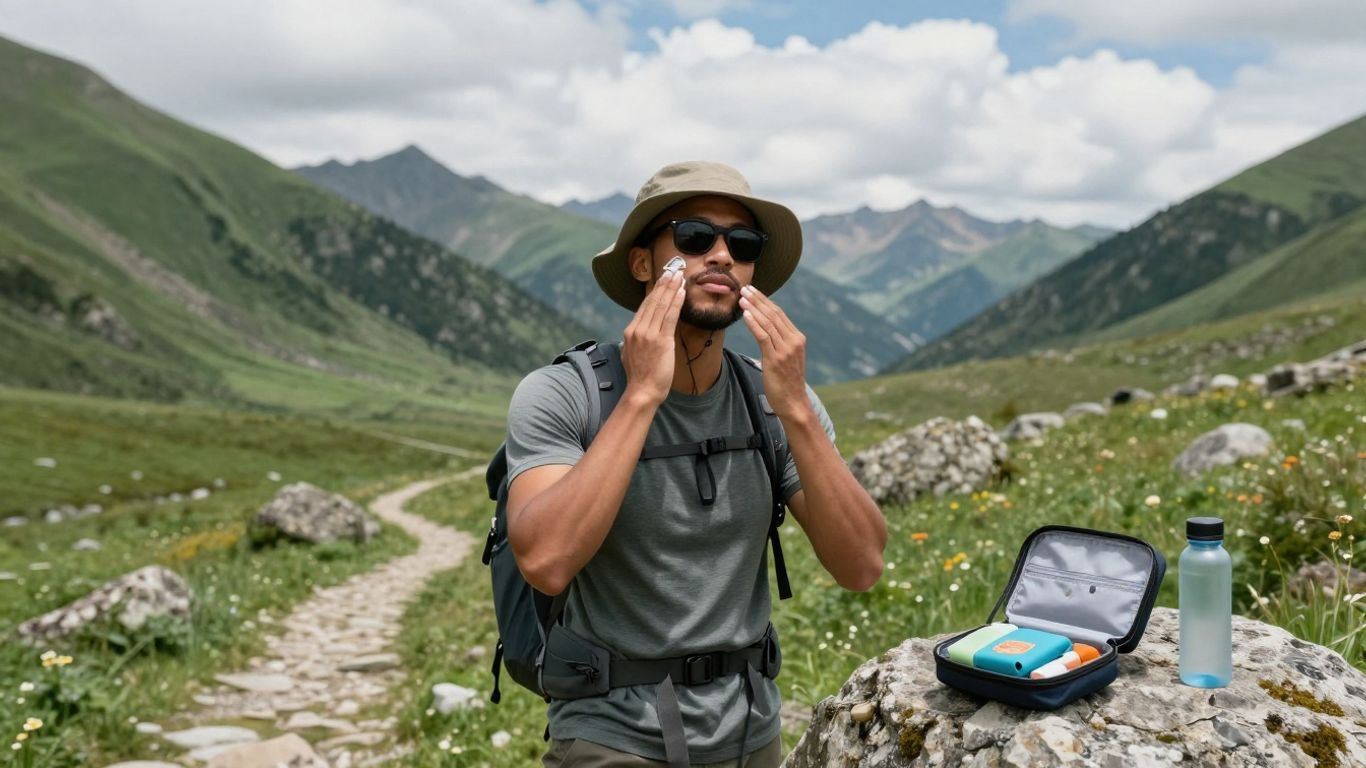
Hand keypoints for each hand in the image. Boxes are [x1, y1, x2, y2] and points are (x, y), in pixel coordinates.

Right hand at [622, 270, 685, 406]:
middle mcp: (638, 329)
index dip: (655, 290)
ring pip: (661, 305)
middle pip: (652, 301)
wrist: (641, 391)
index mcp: (631, 331)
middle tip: (673, 269)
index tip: (663, 279)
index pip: (644, 305)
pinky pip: (669, 317)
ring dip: (671, 288)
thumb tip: (639, 334)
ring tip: (679, 275)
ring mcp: (648, 334)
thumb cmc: (640, 377)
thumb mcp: (631, 354)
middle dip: (664, 283)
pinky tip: (681, 292)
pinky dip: (676, 303)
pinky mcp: (661, 341)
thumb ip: (636, 340)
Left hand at [739, 285, 809, 419]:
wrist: (793, 402)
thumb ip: (779, 343)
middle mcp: (793, 341)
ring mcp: (785, 350)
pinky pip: (763, 336)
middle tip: (744, 288)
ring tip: (741, 297)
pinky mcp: (775, 359)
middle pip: (773, 314)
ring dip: (753, 308)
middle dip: (757, 300)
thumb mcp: (786, 358)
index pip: (779, 314)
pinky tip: (745, 314)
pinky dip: (754, 323)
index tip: (753, 291)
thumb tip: (765, 330)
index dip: (765, 301)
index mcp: (797, 339)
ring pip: (768, 323)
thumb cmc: (787, 382)